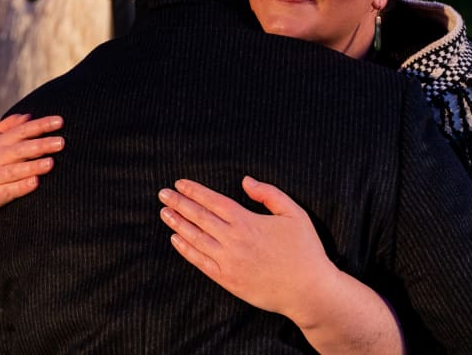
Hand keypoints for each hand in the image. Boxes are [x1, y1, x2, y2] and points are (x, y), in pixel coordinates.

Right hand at [0, 113, 63, 250]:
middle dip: (41, 145)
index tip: (60, 121)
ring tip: (51, 163)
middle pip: (21, 149)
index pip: (22, 130)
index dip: (41, 125)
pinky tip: (35, 183)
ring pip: (15, 170)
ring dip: (33, 166)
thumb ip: (9, 126)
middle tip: (61, 142)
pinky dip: (21, 187)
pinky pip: (9, 190)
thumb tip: (28, 116)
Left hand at [157, 176, 338, 321]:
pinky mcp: (227, 280)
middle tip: (163, 193)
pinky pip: (200, 262)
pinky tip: (177, 239)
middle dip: (179, 203)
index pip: (213, 201)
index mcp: (248, 222)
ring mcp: (228, 262)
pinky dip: (186, 250)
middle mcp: (233, 240)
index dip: (194, 191)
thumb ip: (269, 194)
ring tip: (165, 212)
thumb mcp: (294, 213)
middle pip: (199, 217)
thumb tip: (245, 181)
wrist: (308, 291)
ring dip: (178, 224)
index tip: (179, 183)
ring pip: (195, 239)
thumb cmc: (304, 250)